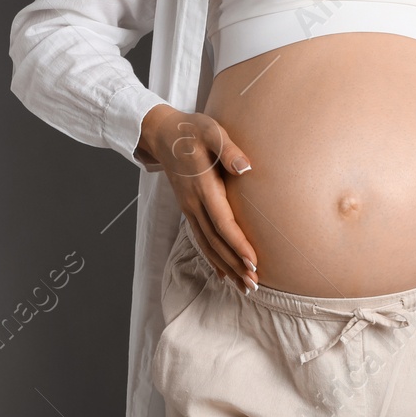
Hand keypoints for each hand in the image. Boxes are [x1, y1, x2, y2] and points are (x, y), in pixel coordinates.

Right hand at [139, 104, 259, 293]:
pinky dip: (212, 258)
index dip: (238, 245)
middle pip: (216, 242)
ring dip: (225, 267)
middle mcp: (193, 203)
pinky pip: (200, 238)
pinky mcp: (188, 208)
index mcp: (203, 187)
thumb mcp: (212, 131)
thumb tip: (246, 167)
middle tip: (254, 286)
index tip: (253, 263)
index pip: (223, 223)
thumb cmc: (191, 130)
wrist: (161, 133)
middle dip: (235, 265)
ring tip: (243, 287)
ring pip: (208, 245)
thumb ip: (228, 149)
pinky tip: (222, 273)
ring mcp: (189, 208)